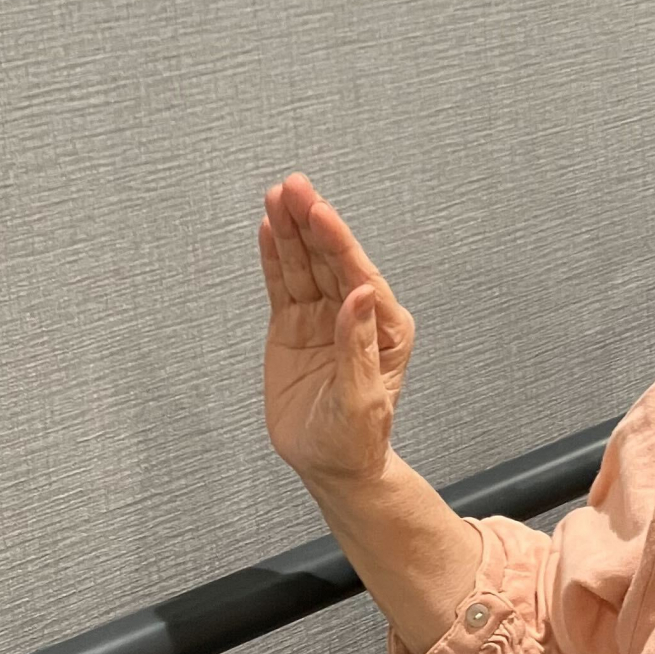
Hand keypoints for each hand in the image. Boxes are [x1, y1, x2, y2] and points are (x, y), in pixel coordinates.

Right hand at [259, 176, 414, 491]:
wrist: (332, 466)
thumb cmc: (356, 440)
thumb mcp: (361, 400)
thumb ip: (357, 347)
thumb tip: (362, 294)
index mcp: (385, 328)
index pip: (358, 274)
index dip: (337, 241)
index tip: (318, 211)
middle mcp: (356, 314)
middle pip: (330, 259)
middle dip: (311, 221)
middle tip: (293, 187)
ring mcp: (323, 317)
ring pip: (305, 264)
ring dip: (291, 230)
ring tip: (277, 196)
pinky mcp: (295, 325)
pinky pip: (284, 284)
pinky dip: (275, 256)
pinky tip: (269, 227)